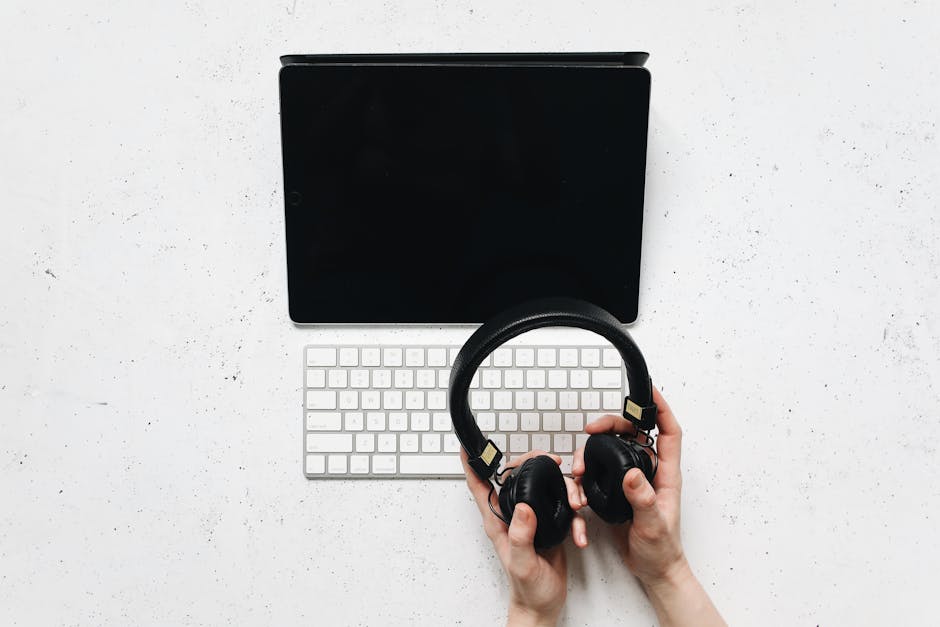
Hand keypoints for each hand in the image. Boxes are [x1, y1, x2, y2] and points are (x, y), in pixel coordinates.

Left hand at [461, 450, 587, 626]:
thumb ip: (521, 536)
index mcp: (498, 522)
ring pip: (544, 487)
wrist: (544, 605)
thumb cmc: (528, 590)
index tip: (468, 446)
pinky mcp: (549, 524)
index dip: (471, 465)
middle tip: (550, 461)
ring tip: (575, 504)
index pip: (479, 487)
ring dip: (564, 489)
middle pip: (515, 476)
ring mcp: (531, 518)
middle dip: (533, 463)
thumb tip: (523, 507)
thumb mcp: (522, 564)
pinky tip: (579, 533)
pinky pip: (563, 508)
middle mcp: (513, 516)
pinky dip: (576, 517)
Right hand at [572, 387, 724, 626]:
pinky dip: (588, 474)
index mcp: (666, 475)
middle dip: (612, 425)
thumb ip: (643, 499)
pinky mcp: (619, 491)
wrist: (653, 570)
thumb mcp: (653, 526)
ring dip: (593, 452)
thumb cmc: (661, 550)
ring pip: (613, 451)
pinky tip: (579, 487)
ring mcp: (634, 481)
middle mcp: (650, 473)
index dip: (660, 409)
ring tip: (579, 467)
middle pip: (632, 435)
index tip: (648, 390)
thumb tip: (632, 473)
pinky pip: (601, 472)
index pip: (668, 432)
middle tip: (592, 429)